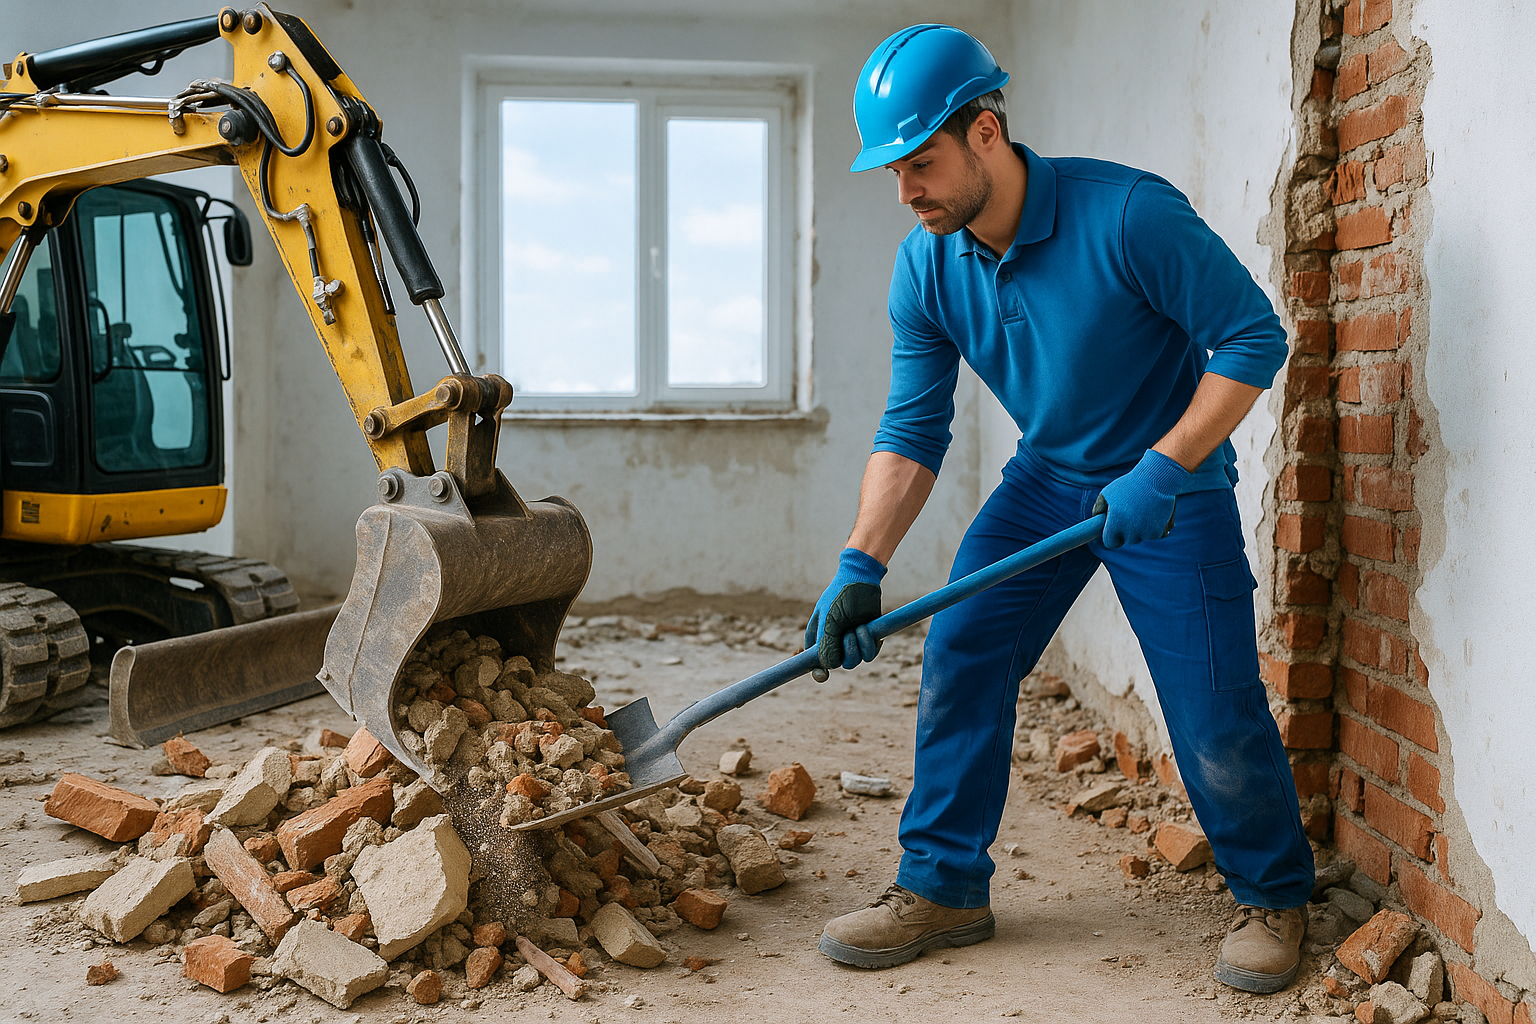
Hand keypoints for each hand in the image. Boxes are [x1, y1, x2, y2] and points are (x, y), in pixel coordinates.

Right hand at [805, 548, 886, 672]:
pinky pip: (869, 654)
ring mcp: (851, 642)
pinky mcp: (867, 640)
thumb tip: (828, 666)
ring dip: (857, 646)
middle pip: (837, 665)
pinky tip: (865, 628)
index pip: (814, 662)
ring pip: (854, 661)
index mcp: (818, 638)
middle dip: (845, 652)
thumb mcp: (830, 620)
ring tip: (858, 627)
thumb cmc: (840, 597)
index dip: (817, 671)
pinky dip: (868, 643)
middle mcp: (834, 642)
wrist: (862, 579)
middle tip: (848, 634)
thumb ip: (826, 644)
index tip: (821, 676)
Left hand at [1094, 449, 1189, 547]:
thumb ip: (1099, 507)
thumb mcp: (1108, 492)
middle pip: (1128, 539)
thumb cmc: (1130, 484)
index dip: (1112, 536)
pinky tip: (1156, 513)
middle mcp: (1130, 532)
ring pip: (1142, 536)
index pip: (1110, 543)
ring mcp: (1146, 533)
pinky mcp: (1160, 532)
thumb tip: (1096, 519)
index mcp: (1115, 524)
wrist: (1158, 478)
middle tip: (1133, 511)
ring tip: (1144, 509)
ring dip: (1143, 528)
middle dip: (1129, 529)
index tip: (1115, 530)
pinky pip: (1156, 534)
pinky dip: (1157, 526)